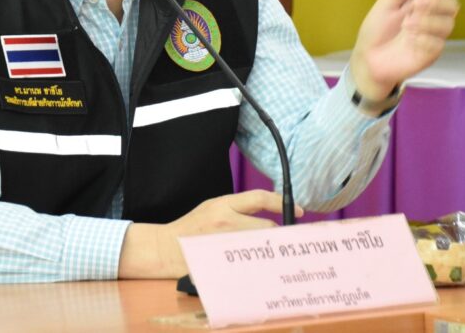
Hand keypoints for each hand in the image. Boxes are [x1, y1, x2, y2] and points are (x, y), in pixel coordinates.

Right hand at [118, 190, 302, 277]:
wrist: (166, 248)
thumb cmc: (191, 228)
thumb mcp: (212, 207)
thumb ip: (238, 209)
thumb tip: (268, 214)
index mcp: (223, 205)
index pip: (259, 198)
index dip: (281, 203)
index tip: (298, 209)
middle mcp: (226, 222)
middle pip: (268, 228)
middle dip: (279, 234)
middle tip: (288, 241)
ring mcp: (225, 244)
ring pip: (263, 247)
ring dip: (271, 251)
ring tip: (274, 254)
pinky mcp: (224, 262)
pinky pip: (252, 264)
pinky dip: (259, 265)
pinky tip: (261, 266)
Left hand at [351, 0, 459, 103]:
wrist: (367, 59)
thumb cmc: (375, 32)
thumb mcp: (384, 7)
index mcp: (418, 4)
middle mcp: (429, 18)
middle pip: (451, 5)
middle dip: (437, 1)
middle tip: (417, 3)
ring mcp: (432, 36)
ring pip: (448, 24)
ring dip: (428, 21)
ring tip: (407, 25)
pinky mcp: (431, 53)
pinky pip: (438, 44)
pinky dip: (425, 39)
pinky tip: (411, 40)